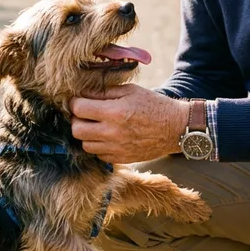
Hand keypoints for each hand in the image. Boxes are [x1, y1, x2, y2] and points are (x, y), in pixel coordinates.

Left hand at [69, 84, 189, 163]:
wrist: (175, 128)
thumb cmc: (153, 105)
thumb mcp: (130, 91)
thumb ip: (104, 92)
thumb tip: (82, 92)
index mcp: (114, 112)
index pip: (79, 108)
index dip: (74, 102)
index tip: (77, 100)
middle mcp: (112, 133)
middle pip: (76, 129)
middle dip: (76, 119)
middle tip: (84, 113)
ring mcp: (116, 149)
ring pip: (84, 144)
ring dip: (86, 134)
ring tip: (95, 125)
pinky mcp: (121, 159)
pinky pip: (98, 155)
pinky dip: (98, 146)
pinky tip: (106, 136)